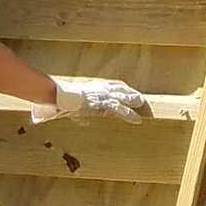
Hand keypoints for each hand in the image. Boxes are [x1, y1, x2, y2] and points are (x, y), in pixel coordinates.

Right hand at [35, 77, 151, 123]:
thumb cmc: (63, 98)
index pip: (111, 86)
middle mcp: (102, 89)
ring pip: (123, 98)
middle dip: (130, 94)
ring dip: (133, 102)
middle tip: (140, 99)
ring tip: (143, 106)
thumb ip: (75, 106)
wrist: (63, 96)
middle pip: (120, 90)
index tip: (126, 92)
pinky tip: (138, 120)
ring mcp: (105, 96)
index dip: (120, 90)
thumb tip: (74, 114)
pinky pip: (120, 110)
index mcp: (94, 87)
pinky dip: (130, 114)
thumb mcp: (70, 100)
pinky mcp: (105, 104)